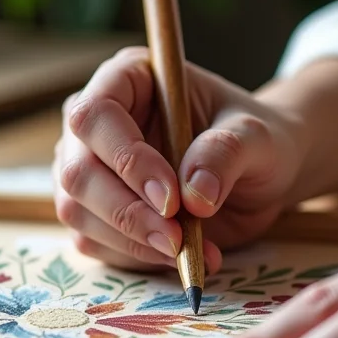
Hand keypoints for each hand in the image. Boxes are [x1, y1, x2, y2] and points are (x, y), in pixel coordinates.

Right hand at [52, 47, 305, 270]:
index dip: (125, 159)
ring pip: (77, 211)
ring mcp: (90, 169)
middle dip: (126, 212)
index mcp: (128, 80)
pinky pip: (93, 242)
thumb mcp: (256, 137)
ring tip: (188, 250)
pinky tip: (181, 256)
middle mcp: (97, 124)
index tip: (171, 198)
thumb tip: (194, 194)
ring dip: (130, 240)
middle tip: (177, 238)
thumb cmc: (257, 140)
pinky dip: (136, 257)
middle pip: (77, 171)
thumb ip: (226, 153)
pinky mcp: (96, 212)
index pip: (95, 116)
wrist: (261, 176)